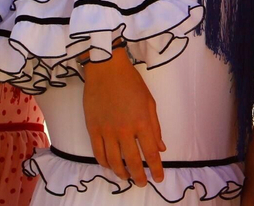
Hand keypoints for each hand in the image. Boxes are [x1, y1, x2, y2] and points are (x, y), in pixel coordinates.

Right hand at [83, 47, 163, 185]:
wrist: (106, 70)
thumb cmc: (131, 82)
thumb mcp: (149, 102)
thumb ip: (155, 127)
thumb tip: (161, 147)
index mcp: (142, 123)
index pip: (151, 153)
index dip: (156, 169)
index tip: (159, 178)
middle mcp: (125, 130)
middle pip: (133, 161)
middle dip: (139, 176)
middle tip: (142, 183)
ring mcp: (107, 131)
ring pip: (114, 161)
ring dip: (121, 173)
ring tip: (127, 177)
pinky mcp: (93, 129)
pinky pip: (98, 152)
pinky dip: (104, 163)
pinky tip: (109, 166)